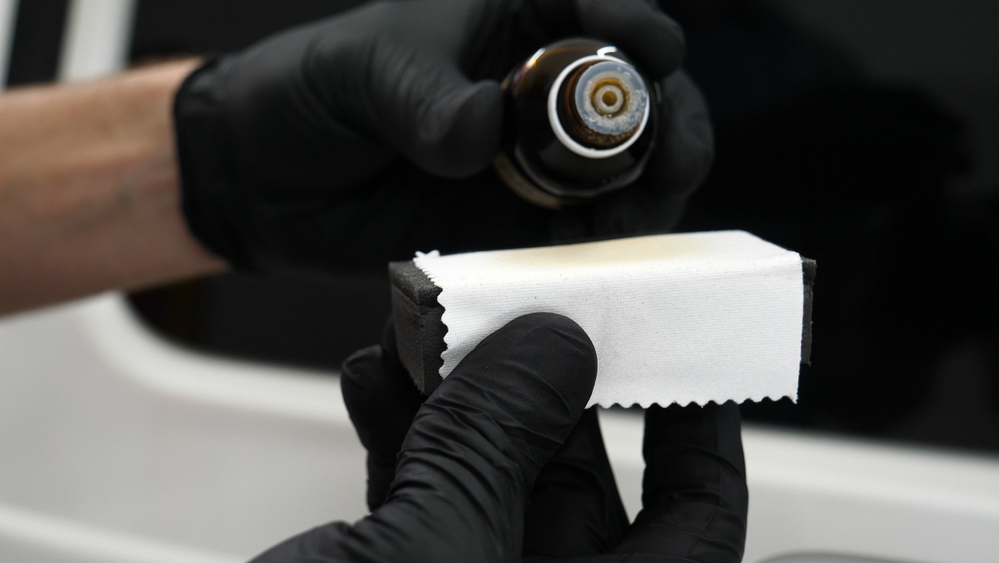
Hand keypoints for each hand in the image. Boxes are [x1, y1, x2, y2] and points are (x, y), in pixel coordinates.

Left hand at [173, 0, 709, 272]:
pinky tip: (595, 252)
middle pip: (639, 100)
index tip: (656, 51)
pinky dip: (602, 246)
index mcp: (512, 22)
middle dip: (671, 125)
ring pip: (627, 174)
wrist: (268, 183)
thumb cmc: (311, 93)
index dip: (638, 25)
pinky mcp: (519, 227)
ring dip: (650, 194)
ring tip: (632, 219)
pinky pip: (581, 236)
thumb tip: (483, 133)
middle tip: (672, 160)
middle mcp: (539, 92)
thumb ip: (422, 99)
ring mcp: (535, 163)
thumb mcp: (361, 72)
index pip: (597, 8)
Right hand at [331, 315, 748, 561]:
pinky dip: (398, 436)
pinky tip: (373, 383)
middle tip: (522, 313)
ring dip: (452, 396)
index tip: (687, 357)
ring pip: (486, 475)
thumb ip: (493, 446)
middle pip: (576, 476)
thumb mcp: (430, 553)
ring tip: (424, 332)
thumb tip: (549, 349)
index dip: (704, 435)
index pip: (698, 522)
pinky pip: (418, 495)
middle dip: (538, 382)